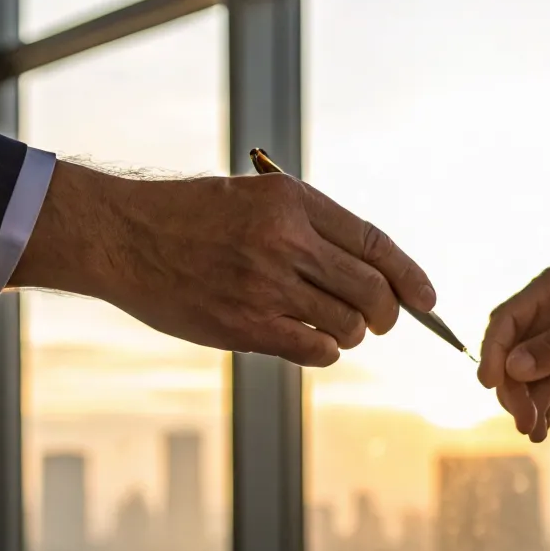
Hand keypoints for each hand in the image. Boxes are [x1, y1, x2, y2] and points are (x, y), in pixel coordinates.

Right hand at [11, 161, 435, 365]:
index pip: (375, 242)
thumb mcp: (255, 198)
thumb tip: (370, 270)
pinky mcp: (245, 324)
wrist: (122, 236)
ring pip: (348, 325)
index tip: (427, 298)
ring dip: (351, 334)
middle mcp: (286, 240)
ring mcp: (266, 285)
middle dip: (387, 313)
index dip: (409, 275)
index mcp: (293, 201)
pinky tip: (311, 343)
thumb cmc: (189, 216)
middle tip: (378, 320)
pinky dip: (325, 352)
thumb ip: (309, 227)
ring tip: (333, 328)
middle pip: (372, 290)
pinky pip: (315, 350)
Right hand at [478, 267, 549, 441]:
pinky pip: (548, 391)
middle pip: (512, 356)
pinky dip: (544, 410)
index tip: (490, 383)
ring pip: (528, 379)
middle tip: (523, 418)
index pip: (507, 321)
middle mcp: (549, 316)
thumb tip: (514, 367)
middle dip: (513, 388)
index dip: (493, 351)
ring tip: (534, 430)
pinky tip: (543, 429)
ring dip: (528, 405)